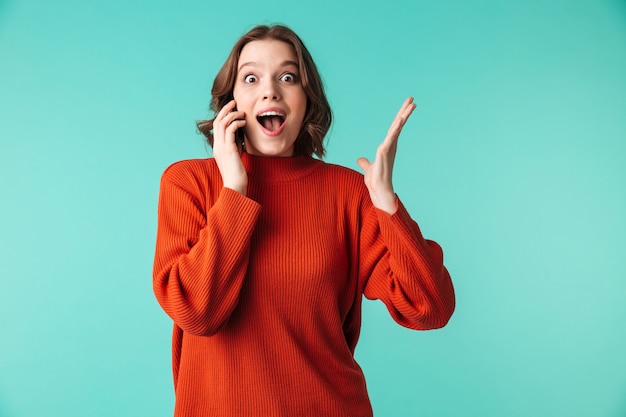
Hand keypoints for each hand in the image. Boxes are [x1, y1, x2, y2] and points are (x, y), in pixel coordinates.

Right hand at [212, 100, 247, 194]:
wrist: (235, 186)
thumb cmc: (237, 173)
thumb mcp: (235, 155)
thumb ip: (235, 144)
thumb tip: (240, 133)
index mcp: (217, 147)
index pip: (217, 126)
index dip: (223, 115)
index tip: (232, 108)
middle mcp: (217, 146)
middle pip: (217, 121)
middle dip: (225, 109)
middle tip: (234, 102)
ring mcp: (222, 148)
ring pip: (222, 123)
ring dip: (232, 115)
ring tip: (242, 113)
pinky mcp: (229, 150)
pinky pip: (230, 131)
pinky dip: (237, 123)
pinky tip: (244, 122)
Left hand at [357, 97, 415, 213]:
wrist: (378, 190)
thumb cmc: (375, 180)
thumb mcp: (368, 167)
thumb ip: (365, 162)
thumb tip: (360, 159)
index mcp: (388, 145)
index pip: (395, 127)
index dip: (400, 116)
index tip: (407, 105)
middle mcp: (391, 144)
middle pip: (398, 124)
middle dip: (405, 111)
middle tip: (412, 99)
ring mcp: (389, 147)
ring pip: (397, 127)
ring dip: (404, 115)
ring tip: (411, 104)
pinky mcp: (385, 151)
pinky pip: (392, 136)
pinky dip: (396, 127)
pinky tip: (400, 118)